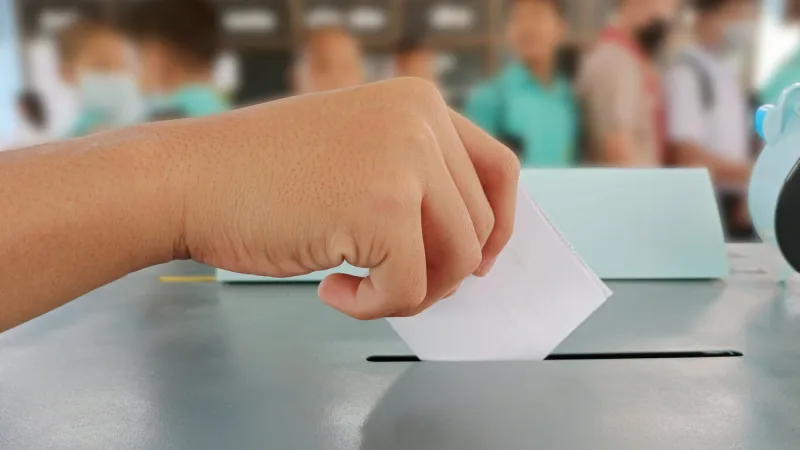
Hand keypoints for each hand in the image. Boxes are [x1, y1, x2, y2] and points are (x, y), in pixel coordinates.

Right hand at [163, 78, 519, 318]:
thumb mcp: (357, 150)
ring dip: (411, 291)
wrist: (187, 179)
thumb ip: (413, 177)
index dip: (497, 225)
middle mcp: (421, 122)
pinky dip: (375, 306)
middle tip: (390, 282)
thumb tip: (465, 244)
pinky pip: (410, 288)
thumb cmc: (258, 174)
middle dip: (442, 271)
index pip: (499, 169)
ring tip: (360, 284)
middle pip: (478, 225)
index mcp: (419, 102)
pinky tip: (332, 289)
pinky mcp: (382, 209)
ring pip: (457, 262)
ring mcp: (404, 161)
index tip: (480, 260)